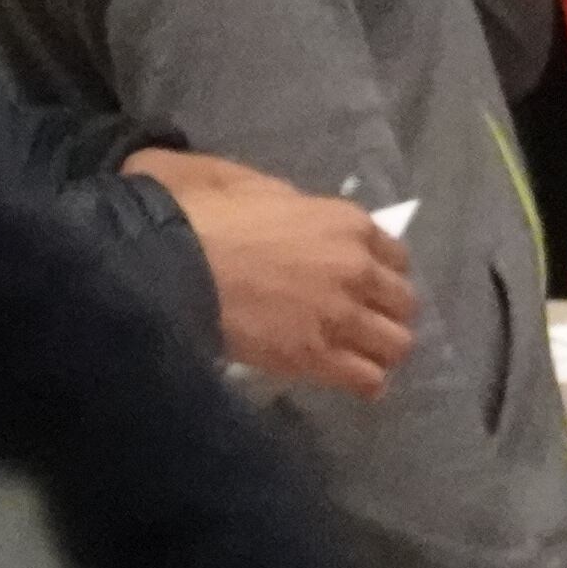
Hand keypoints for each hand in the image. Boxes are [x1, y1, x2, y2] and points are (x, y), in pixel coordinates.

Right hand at [131, 150, 413, 393]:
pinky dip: (366, 383)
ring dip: (381, 350)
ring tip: (362, 356)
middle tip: (364, 323)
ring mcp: (340, 315)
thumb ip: (282, 199)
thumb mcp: (245, 182)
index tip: (367, 285)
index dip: (382, 273)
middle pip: (402, 301)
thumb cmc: (195, 214)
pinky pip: (366, 378)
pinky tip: (357, 384)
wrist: (164, 264)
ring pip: (395, 342)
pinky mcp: (314, 356)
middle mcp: (357, 268)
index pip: (396, 256)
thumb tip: (284, 208)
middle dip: (386, 313)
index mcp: (346, 223)